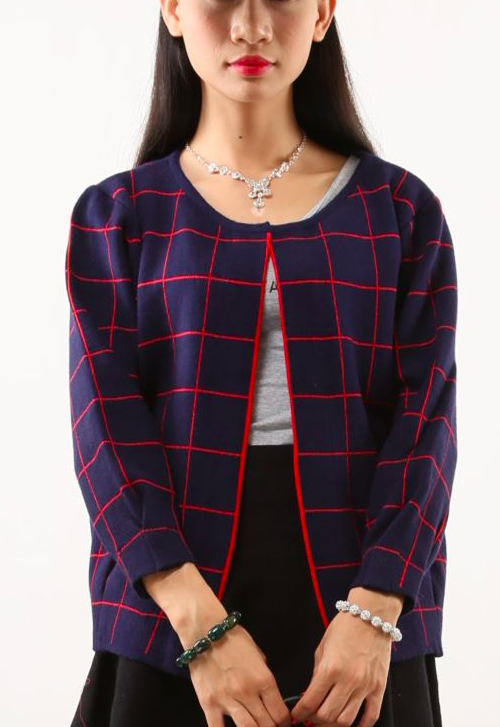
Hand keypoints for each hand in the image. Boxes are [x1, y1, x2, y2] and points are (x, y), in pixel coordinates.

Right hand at [188, 622, 292, 726]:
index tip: (284, 723)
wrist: (204, 631)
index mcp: (263, 678)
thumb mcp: (257, 653)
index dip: (285, 722)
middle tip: (271, 726)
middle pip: (266, 725)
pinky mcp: (208, 703)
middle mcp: (247, 692)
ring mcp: (227, 699)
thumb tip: (268, 693)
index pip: (280, 712)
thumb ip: (263, 675)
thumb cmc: (233, 638)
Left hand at [290, 588, 403, 726]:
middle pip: (327, 716)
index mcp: (330, 668)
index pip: (310, 701)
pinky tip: (352, 725)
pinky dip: (360, 726)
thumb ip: (316, 673)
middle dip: (314, 720)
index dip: (300, 713)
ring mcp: (365, 686)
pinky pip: (370, 716)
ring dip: (333, 725)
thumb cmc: (345, 627)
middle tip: (310, 718)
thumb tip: (311, 694)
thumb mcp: (322, 647)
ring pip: (346, 720)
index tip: (296, 716)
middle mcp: (348, 680)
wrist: (371, 616)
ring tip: (327, 721)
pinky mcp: (379, 688)